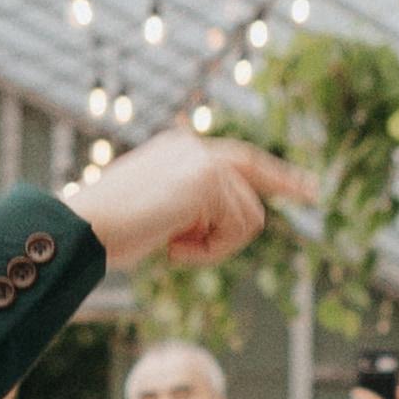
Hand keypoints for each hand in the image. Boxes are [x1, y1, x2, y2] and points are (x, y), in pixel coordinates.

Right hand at [54, 132, 313, 269]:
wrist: (83, 230)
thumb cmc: (106, 232)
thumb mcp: (156, 215)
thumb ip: (192, 208)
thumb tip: (229, 220)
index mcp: (178, 150)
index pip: (238, 159)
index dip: (273, 174)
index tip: (305, 186)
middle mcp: (193, 147)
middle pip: (254, 176)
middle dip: (286, 183)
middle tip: (315, 193)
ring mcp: (202, 161)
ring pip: (247, 217)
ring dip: (215, 246)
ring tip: (172, 246)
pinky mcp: (208, 180)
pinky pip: (237, 230)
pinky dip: (208, 251)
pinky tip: (172, 247)